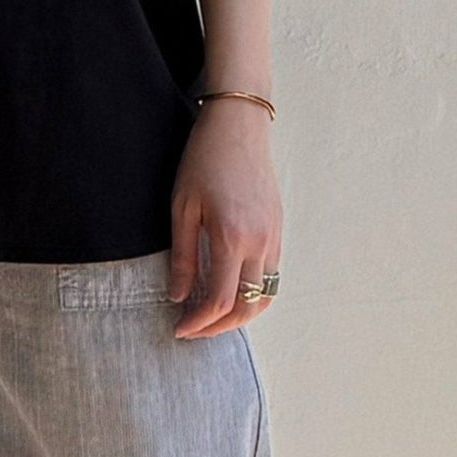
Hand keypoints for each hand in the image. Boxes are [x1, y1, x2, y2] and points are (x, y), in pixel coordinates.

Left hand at [168, 99, 281, 336]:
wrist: (239, 127)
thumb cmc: (203, 160)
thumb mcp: (182, 207)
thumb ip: (182, 256)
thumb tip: (178, 297)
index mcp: (231, 236)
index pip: (219, 300)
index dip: (198, 322)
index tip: (179, 329)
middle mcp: (259, 242)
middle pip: (247, 306)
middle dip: (219, 326)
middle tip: (192, 329)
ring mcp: (274, 237)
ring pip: (266, 296)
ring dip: (240, 315)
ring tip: (210, 317)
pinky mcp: (278, 230)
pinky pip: (271, 276)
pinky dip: (253, 294)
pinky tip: (229, 291)